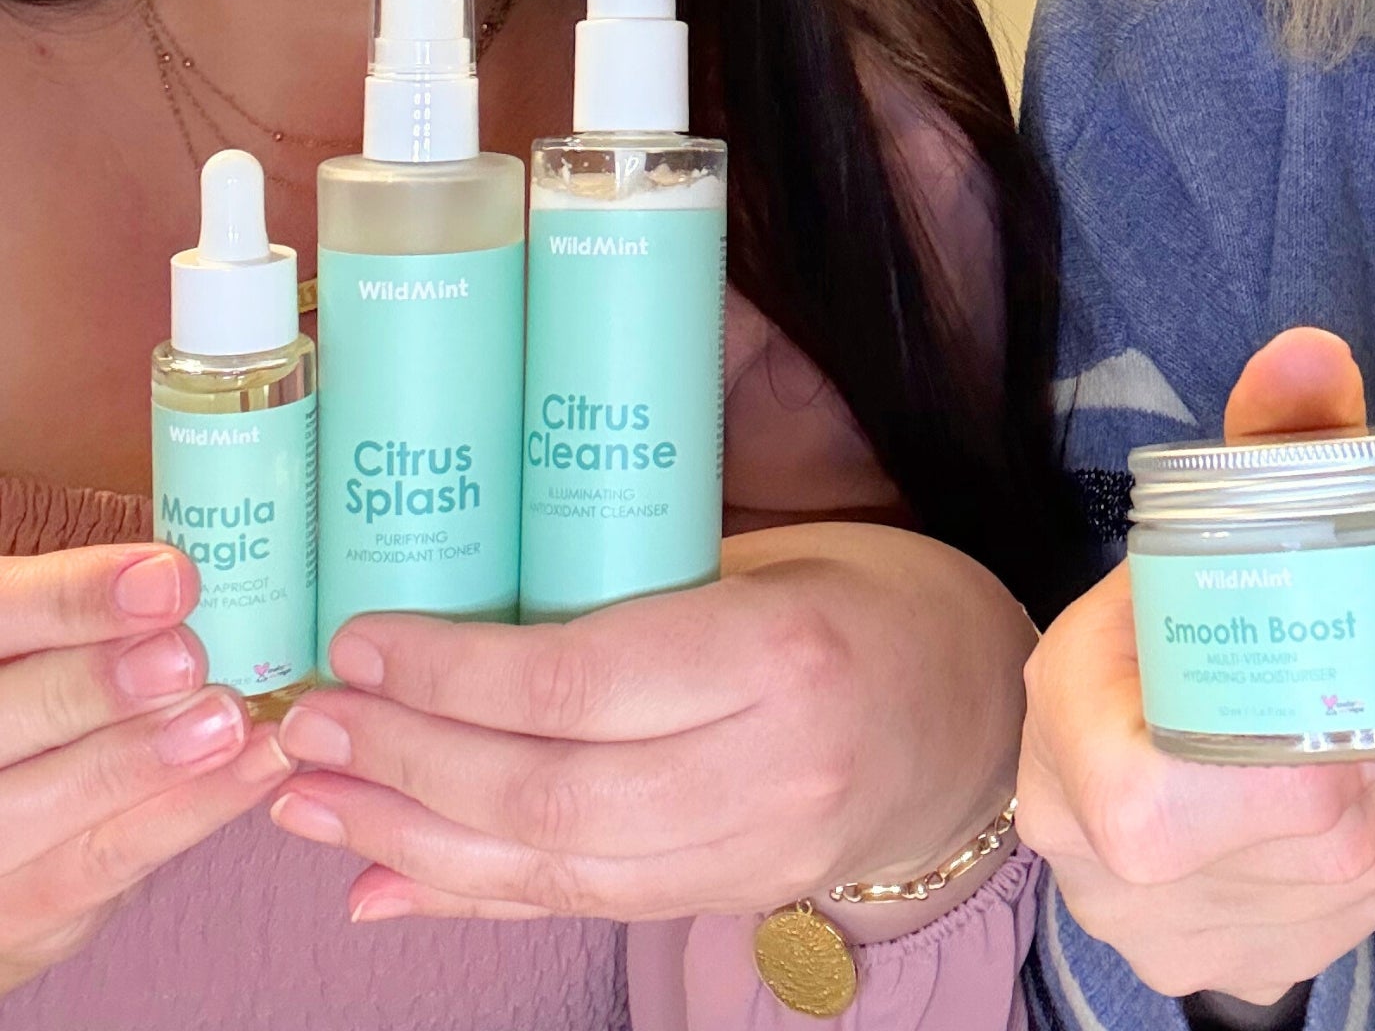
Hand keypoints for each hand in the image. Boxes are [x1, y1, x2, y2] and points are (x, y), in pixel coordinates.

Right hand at [0, 543, 292, 995]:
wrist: (8, 832)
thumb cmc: (48, 694)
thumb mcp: (54, 638)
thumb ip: (98, 601)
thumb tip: (194, 557)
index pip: (1, 618)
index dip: (73, 600)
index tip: (166, 578)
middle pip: (5, 719)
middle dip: (96, 689)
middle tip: (186, 658)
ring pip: (51, 803)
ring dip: (146, 762)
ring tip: (229, 719)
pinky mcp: (21, 910)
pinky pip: (102, 863)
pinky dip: (188, 812)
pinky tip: (257, 766)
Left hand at [265, 520, 1035, 924]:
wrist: (976, 710)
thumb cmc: (865, 593)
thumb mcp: (764, 551)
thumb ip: (633, 584)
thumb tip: (460, 623)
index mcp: (782, 649)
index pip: (582, 683)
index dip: (453, 673)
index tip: (362, 640)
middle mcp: (771, 765)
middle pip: (550, 793)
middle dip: (408, 766)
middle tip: (313, 727)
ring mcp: (760, 851)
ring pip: (557, 870)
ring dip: (415, 843)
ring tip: (315, 806)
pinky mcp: (741, 897)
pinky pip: (589, 907)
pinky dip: (478, 896)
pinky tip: (389, 881)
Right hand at [1016, 329, 1374, 1002]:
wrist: (1118, 767)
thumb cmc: (1156, 630)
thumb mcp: (1192, 531)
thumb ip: (1265, 440)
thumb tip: (1314, 352)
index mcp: (1068, 763)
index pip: (1158, 806)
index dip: (1282, 750)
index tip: (1345, 676)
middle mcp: (1117, 880)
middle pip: (1295, 835)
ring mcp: (1184, 939)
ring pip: (1344, 876)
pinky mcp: (1248, 970)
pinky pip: (1352, 909)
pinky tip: (1374, 773)